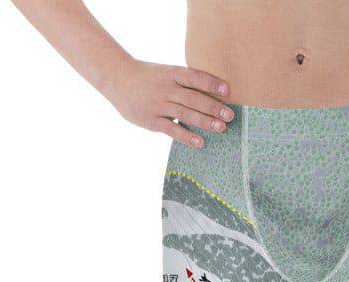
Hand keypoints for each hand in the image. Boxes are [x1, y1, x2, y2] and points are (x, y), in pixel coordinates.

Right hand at [106, 59, 233, 147]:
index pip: (194, 77)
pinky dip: (186, 136)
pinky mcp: (151, 121)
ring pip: (185, 114)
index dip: (211, 83)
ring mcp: (158, 105)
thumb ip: (184, 82)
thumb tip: (211, 94)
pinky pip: (172, 130)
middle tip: (230, 115)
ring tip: (221, 128)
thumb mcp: (165, 72)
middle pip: (193, 98)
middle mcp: (166, 89)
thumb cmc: (148, 77)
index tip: (227, 90)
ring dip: (205, 121)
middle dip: (213, 107)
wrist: (118, 79)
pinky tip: (200, 142)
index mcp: (171, 73)